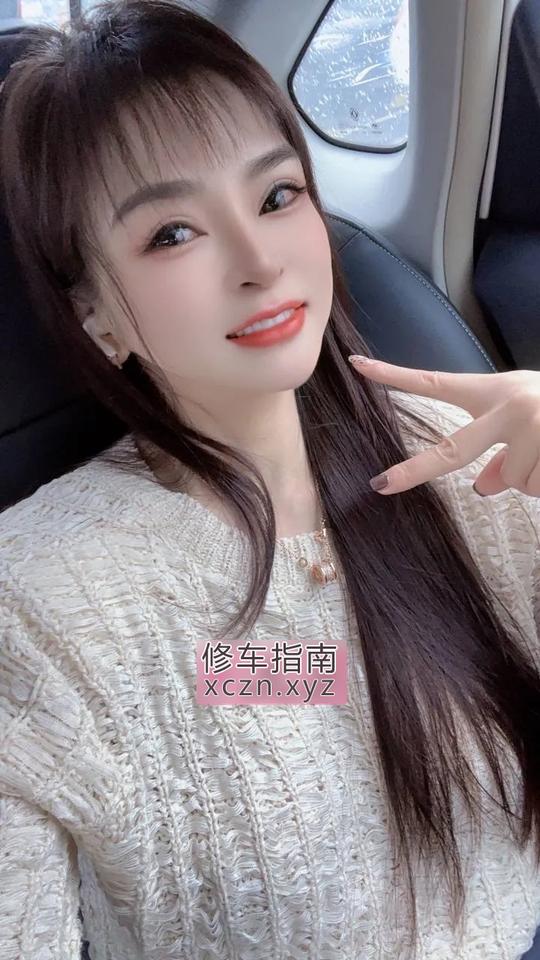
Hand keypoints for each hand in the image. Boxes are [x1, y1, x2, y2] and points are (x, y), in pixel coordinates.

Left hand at [348, 356, 539, 497]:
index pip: (436, 382)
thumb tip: (482, 487)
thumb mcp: (527, 418)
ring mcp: (532, 427)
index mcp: (495, 391)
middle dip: (414, 469)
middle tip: (381, 484)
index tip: (358, 365)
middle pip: (452, 449)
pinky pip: (536, 488)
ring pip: (513, 481)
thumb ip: (500, 450)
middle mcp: (509, 405)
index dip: (395, 376)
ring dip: (534, 477)